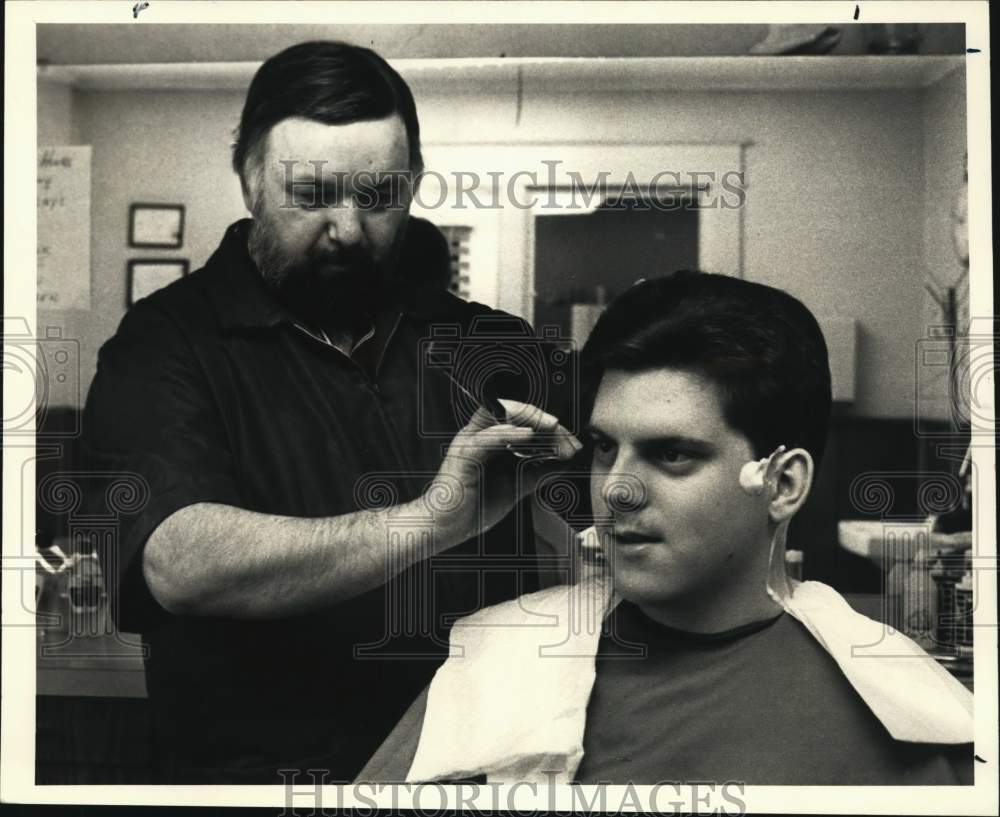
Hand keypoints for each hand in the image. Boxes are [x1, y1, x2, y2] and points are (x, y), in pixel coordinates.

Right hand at [425, 399, 581, 547]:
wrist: (445, 528)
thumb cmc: (473, 508)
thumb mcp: (516, 487)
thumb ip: (537, 472)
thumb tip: (564, 462)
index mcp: (491, 440)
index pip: (523, 420)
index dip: (549, 426)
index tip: (571, 442)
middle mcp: (480, 435)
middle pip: (515, 412)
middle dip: (546, 422)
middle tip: (569, 438)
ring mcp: (470, 441)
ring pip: (502, 416)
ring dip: (533, 420)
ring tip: (555, 429)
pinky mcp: (464, 454)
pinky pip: (489, 438)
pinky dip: (510, 434)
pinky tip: (530, 436)